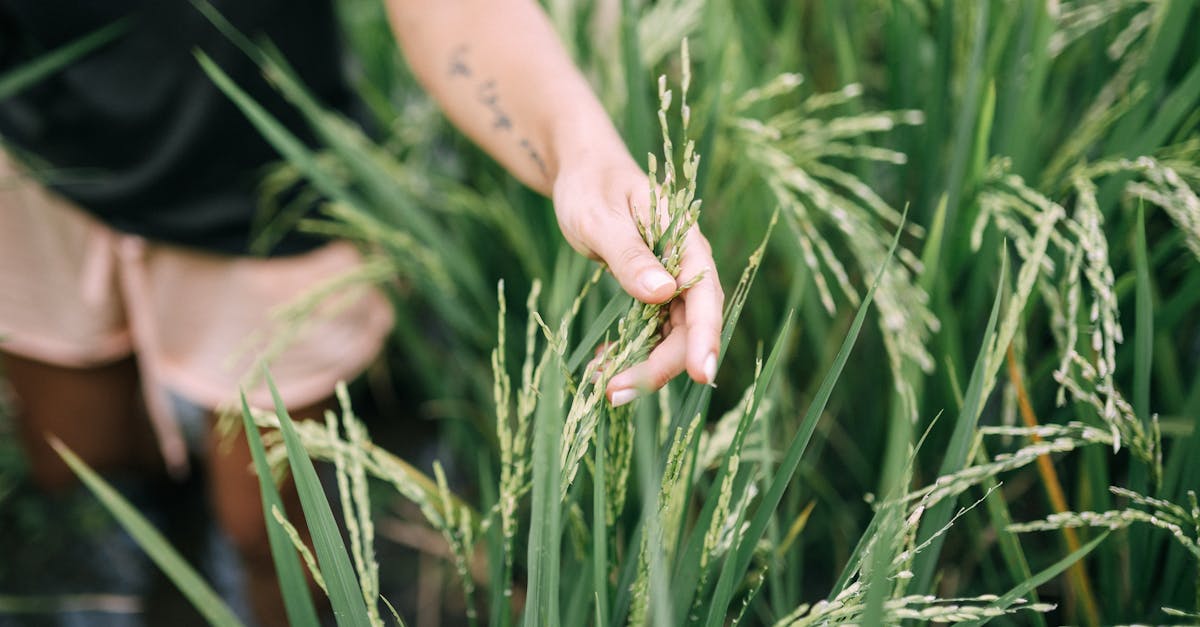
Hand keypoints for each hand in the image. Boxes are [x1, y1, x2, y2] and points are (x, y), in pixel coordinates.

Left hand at [552, 155, 723, 405]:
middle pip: (688, 328)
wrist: (582, 170)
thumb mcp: (601, 217)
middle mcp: (685, 266)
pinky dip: (629, 352)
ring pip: (669, 336)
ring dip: (642, 366)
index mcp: (685, 242)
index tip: (700, 376)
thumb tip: (663, 293)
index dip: (705, 339)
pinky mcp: (651, 291)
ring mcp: (670, 281)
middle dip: (658, 367)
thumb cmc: (590, 185)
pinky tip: (601, 363)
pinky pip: (650, 331)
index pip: (704, 298)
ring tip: (603, 388)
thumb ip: (630, 255)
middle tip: (613, 394)